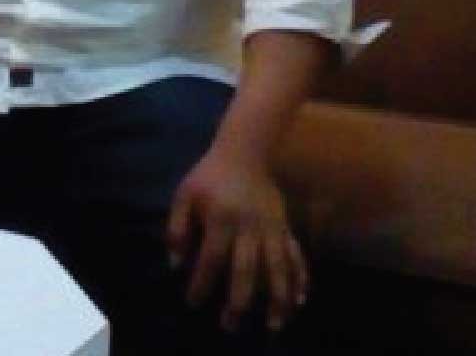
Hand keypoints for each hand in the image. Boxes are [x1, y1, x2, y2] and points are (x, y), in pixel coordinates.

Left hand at [166, 148, 306, 334]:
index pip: (211, 259)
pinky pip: (296, 255)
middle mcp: (248, 227)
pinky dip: (300, 278)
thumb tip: (174, 263)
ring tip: (274, 325)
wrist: (245, 150)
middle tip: (230, 325)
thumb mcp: (185, 194)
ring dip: (277, 299)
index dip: (201, 283)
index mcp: (221, 219)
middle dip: (239, 302)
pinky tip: (301, 300)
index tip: (192, 302)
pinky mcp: (284, 226)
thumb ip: (177, 228)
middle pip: (246, 271)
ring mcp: (271, 228)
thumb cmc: (210, 175)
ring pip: (277, 268)